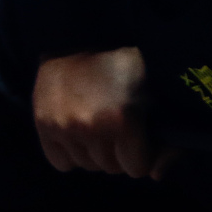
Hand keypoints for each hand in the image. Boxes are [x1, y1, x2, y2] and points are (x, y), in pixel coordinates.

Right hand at [31, 47, 161, 177]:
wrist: (83, 35)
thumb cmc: (129, 66)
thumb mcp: (160, 96)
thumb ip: (168, 140)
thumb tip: (156, 176)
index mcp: (123, 120)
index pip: (137, 168)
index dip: (143, 154)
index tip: (142, 138)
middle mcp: (89, 126)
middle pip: (112, 168)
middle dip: (121, 153)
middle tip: (120, 128)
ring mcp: (62, 126)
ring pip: (87, 165)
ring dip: (96, 152)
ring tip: (99, 125)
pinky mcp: (43, 123)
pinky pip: (61, 162)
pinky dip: (72, 153)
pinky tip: (79, 132)